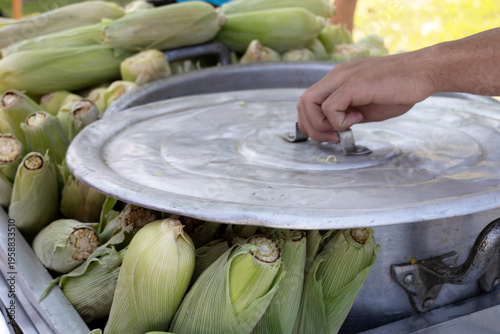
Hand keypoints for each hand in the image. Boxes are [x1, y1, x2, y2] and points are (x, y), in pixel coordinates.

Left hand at [297, 51, 435, 142]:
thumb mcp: (366, 106)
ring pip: (309, 102)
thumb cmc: (400, 88)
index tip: (330, 136)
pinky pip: (329, 107)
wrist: (424, 72)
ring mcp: (343, 78)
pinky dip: (338, 121)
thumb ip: (348, 114)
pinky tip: (358, 119)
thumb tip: (336, 129)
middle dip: (311, 127)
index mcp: (338, 80)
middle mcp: (336, 76)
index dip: (312, 123)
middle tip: (331, 138)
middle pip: (303, 102)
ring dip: (321, 125)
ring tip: (343, 130)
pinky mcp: (354, 84)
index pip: (308, 101)